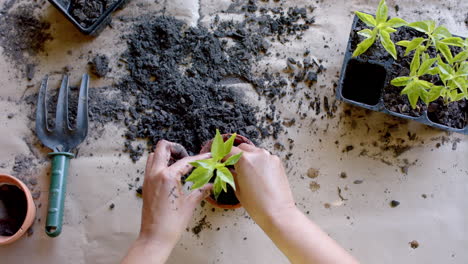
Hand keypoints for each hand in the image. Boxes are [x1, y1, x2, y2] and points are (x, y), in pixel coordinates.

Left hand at [124, 140, 211, 263]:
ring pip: (154, 155)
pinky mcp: (145, 185)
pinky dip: (160, 164)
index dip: (200, 158)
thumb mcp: (190, 204)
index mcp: (167, 176)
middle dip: (177, 148)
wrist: (155, 237)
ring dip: (166, 155)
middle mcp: (155, 174)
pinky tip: (171, 174)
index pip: (186, 160)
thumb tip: (210, 186)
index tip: (208, 156)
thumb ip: (201, 191)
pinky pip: (151, 166)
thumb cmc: (171, 223)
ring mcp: (148, 178)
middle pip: (163, 147)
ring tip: (179, 163)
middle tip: (187, 157)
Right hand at [230, 144, 295, 227]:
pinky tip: (258, 175)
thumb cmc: (256, 204)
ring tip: (246, 172)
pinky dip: (259, 162)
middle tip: (233, 167)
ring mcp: (269, 157)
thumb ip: (231, 174)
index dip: (223, 155)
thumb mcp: (237, 188)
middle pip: (242, 148)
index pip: (229, 150)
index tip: (221, 161)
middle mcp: (258, 154)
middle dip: (236, 155)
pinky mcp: (277, 162)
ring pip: (254, 151)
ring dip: (248, 157)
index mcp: (244, 160)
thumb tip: (227, 168)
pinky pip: (264, 157)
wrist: (278, 213)